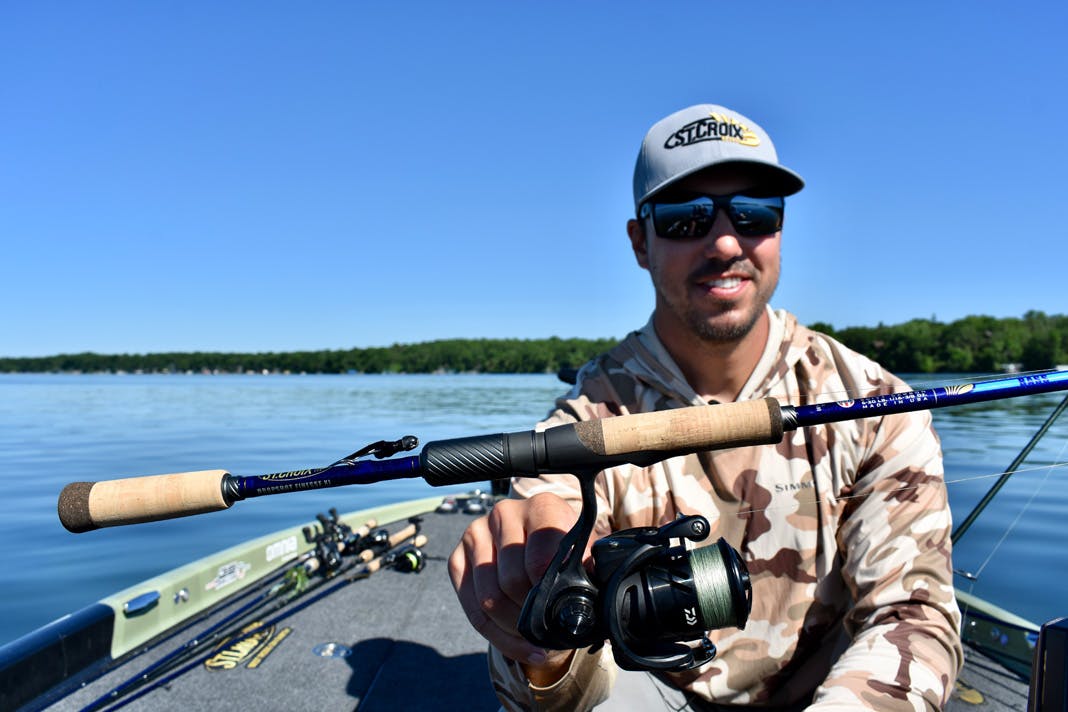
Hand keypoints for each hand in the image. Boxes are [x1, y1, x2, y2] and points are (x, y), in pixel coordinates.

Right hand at [448, 492, 582, 678]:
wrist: (542, 542)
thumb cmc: (567, 552)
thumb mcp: (586, 555)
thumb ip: (591, 570)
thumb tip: (592, 600)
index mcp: (542, 507)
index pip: (538, 560)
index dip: (547, 593)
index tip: (558, 610)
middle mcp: (505, 513)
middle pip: (510, 581)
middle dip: (531, 614)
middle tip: (549, 630)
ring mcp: (476, 533)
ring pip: (488, 598)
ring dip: (514, 629)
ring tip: (536, 639)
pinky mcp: (458, 557)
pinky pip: (471, 608)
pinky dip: (497, 636)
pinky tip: (520, 645)